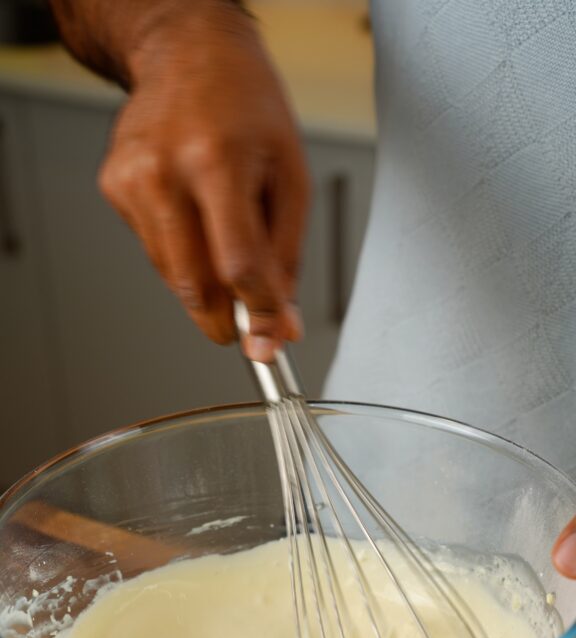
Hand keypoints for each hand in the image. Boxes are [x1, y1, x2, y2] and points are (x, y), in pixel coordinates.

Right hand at [99, 1, 309, 360]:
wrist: (188, 53)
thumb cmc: (246, 106)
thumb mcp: (291, 177)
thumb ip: (286, 258)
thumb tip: (280, 323)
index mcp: (217, 159)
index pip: (236, 264)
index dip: (257, 312)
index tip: (269, 339)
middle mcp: (165, 170)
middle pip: (194, 284)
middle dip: (225, 319)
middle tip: (244, 326)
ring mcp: (132, 179)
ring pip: (172, 276)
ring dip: (204, 283)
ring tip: (221, 236)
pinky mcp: (114, 187)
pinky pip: (154, 250)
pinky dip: (180, 251)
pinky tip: (191, 211)